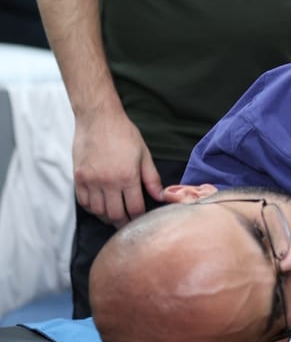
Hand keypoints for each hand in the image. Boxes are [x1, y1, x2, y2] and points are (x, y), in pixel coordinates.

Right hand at [73, 108, 162, 225]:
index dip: (138, 218)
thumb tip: (160, 196)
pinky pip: (84, 202)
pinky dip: (92, 208)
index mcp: (127, 176)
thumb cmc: (123, 133)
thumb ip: (151, 177)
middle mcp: (108, 182)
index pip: (134, 208)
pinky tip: (99, 206)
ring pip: (98, 211)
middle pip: (115, 215)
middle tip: (127, 223)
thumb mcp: (143, 153)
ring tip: (114, 215)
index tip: (140, 220)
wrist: (98, 118)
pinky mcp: (79, 178)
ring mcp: (91, 181)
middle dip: (123, 222)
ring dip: (107, 217)